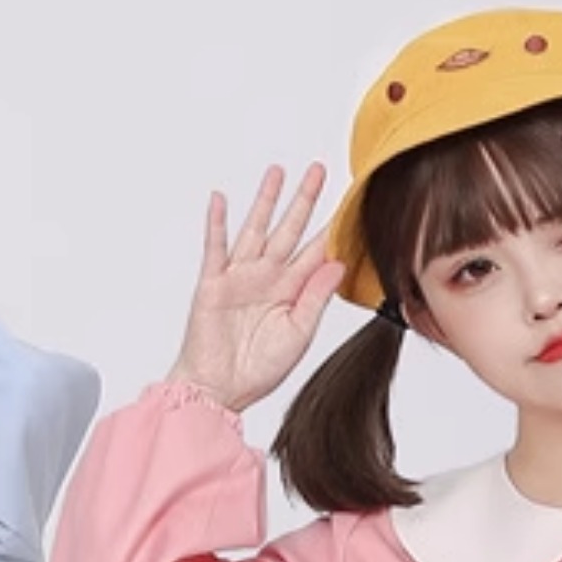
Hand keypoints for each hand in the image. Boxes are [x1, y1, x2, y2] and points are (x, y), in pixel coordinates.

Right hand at [169, 166, 345, 413]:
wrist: (219, 390)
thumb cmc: (257, 370)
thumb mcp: (298, 335)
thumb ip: (316, 298)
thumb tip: (339, 263)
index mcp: (290, 292)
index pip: (315, 251)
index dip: (331, 228)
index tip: (349, 204)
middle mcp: (266, 278)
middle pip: (289, 230)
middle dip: (303, 200)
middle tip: (318, 170)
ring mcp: (239, 278)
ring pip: (256, 229)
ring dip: (266, 200)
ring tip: (277, 172)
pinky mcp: (213, 284)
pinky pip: (215, 248)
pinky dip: (217, 224)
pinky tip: (221, 200)